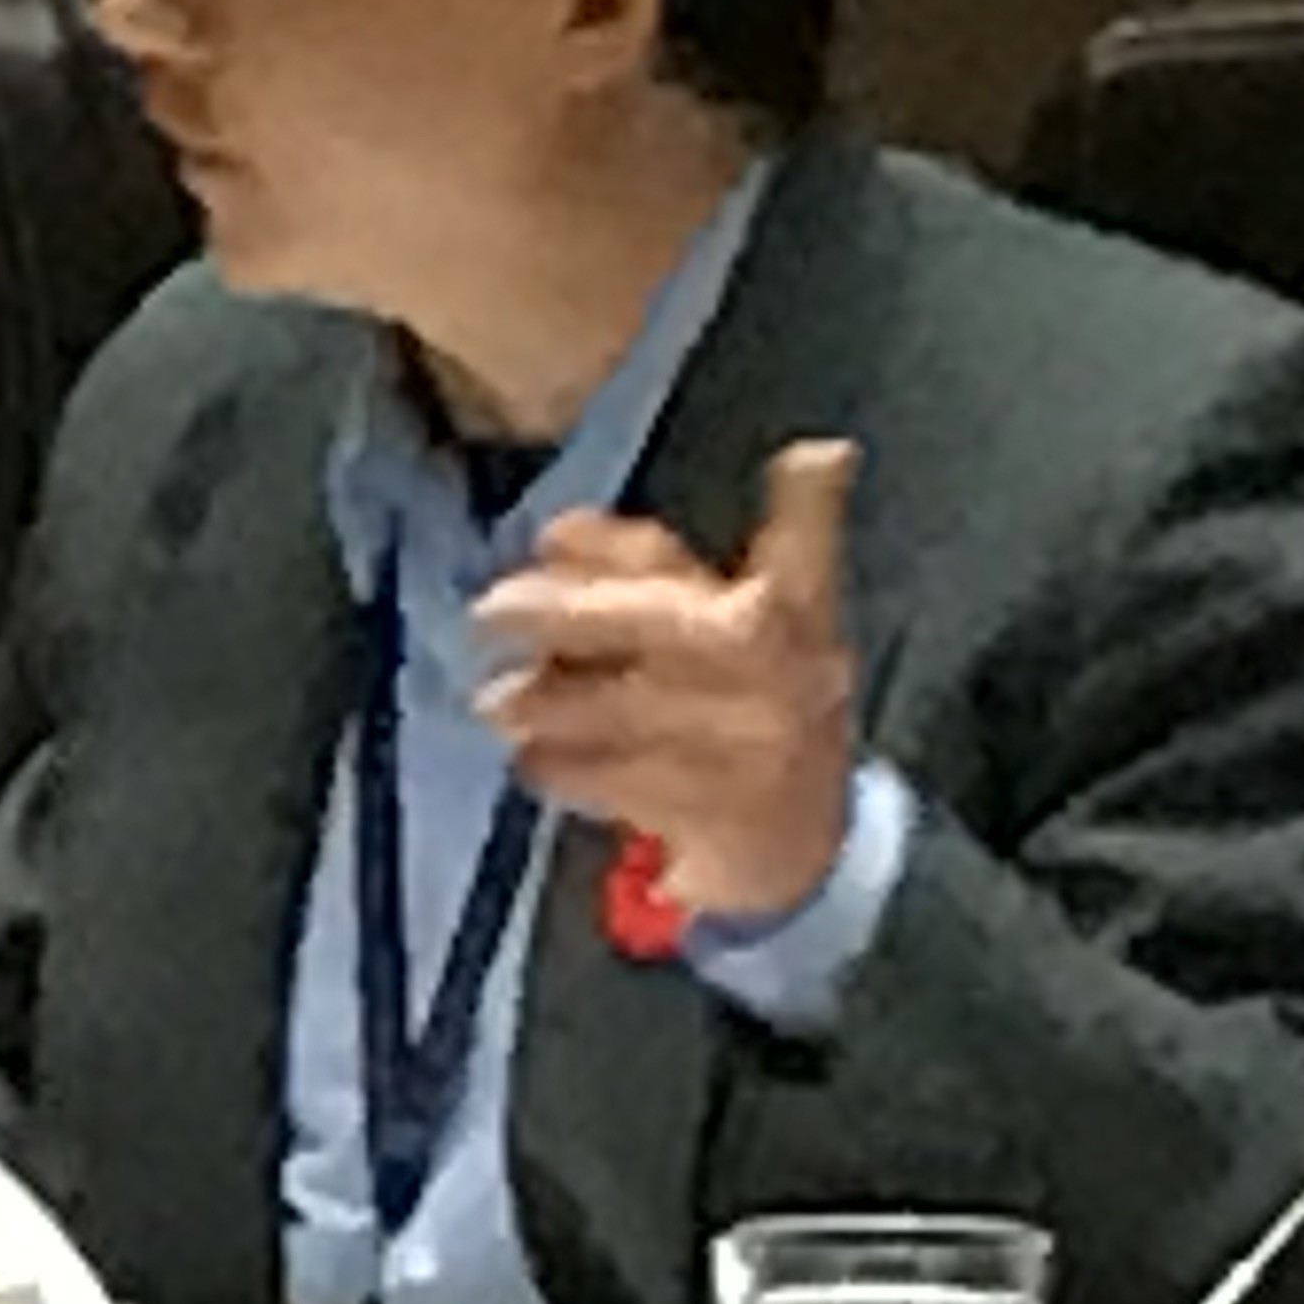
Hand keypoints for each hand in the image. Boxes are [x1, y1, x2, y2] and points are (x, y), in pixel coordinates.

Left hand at [466, 440, 860, 924]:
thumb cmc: (738, 708)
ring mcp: (750, 744)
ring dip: (538, 702)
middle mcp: (780, 671)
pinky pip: (607, 778)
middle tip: (486, 613)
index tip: (817, 453)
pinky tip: (530, 759)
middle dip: (557, 611)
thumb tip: (553, 531)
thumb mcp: (724, 629)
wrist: (793, 849)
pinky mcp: (713, 811)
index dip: (810, 499)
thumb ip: (647, 570)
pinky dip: (556, 767)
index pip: (803, 545)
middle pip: (656, 617)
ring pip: (614, 706)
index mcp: (796, 614)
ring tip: (496, 703)